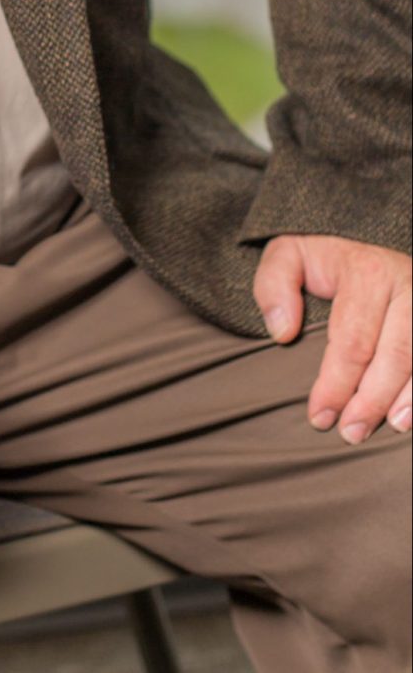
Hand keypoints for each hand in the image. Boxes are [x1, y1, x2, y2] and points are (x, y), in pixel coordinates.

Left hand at [254, 234, 411, 441]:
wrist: (361, 239)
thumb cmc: (322, 258)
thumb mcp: (288, 255)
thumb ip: (274, 285)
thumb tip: (282, 332)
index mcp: (367, 271)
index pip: (352, 340)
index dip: (336, 384)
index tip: (319, 415)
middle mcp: (407, 286)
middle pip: (394, 356)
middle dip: (371, 401)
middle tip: (349, 433)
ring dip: (406, 402)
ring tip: (386, 428)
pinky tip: (410, 416)